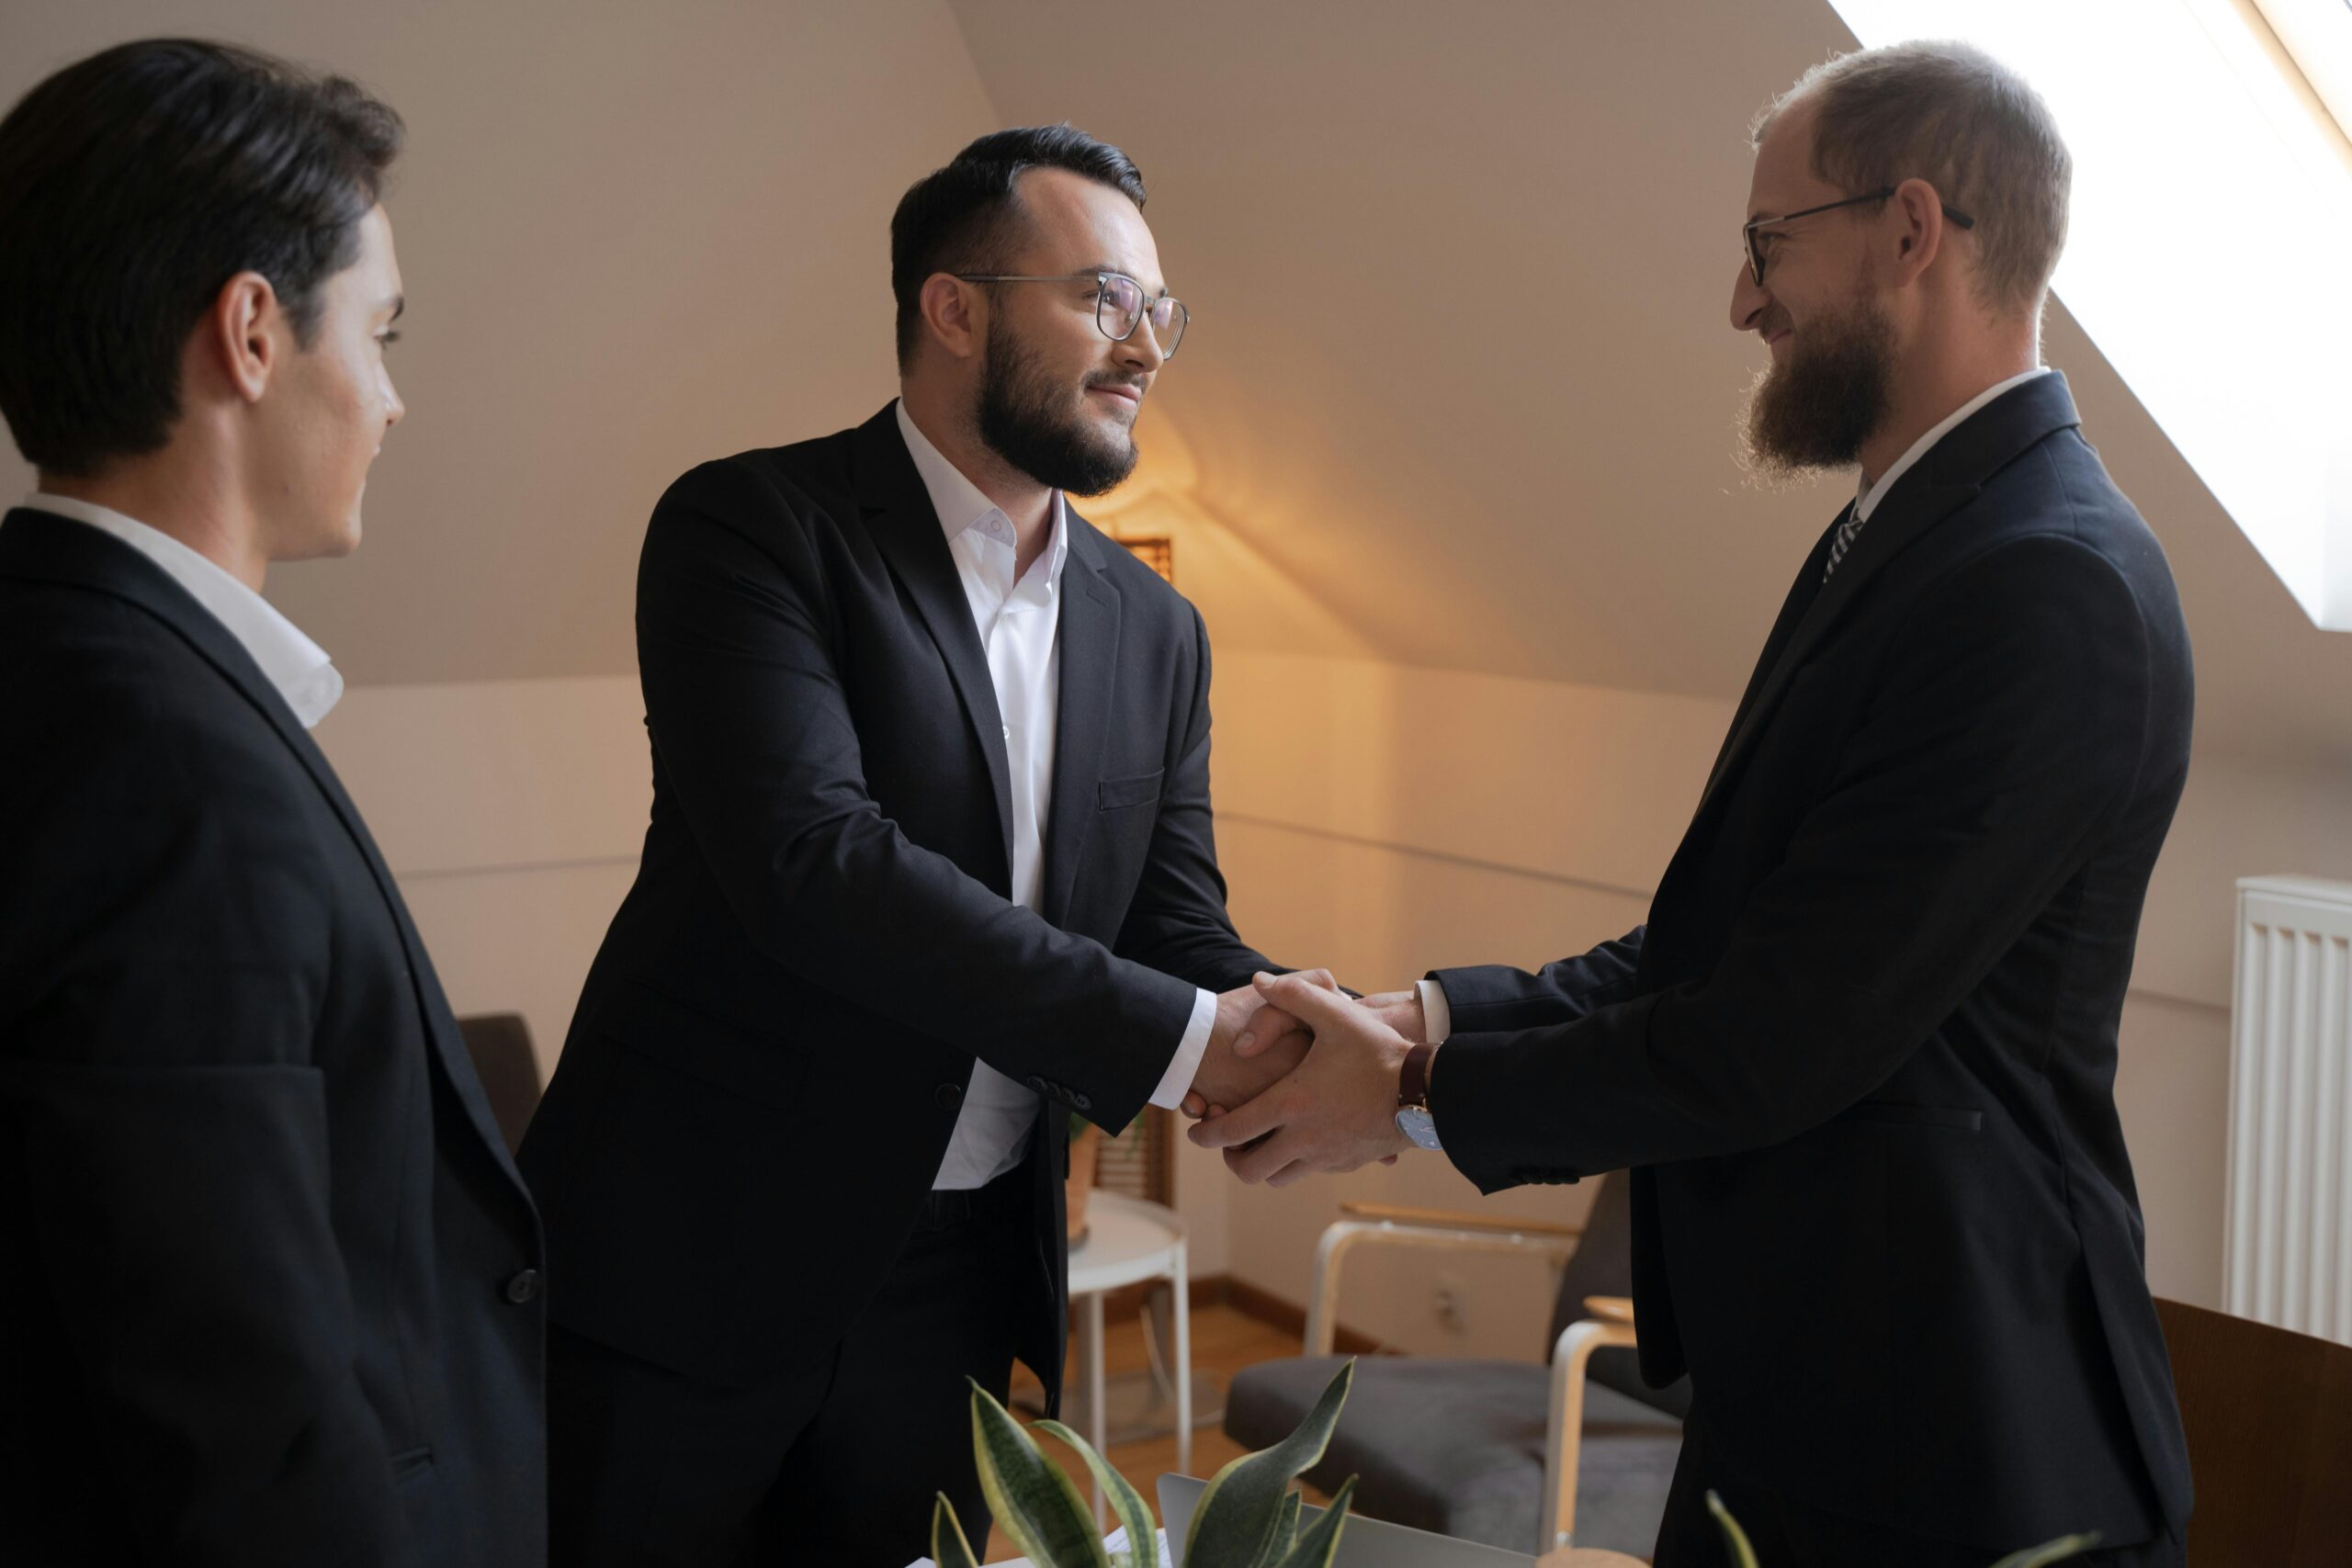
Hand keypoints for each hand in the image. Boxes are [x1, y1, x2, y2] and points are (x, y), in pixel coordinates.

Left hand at [1189, 971, 1415, 1185]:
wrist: (1427, 1092)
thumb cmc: (1378, 1053)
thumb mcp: (1336, 1015)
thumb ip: (1294, 994)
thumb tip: (1259, 980)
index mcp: (1291, 1105)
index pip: (1232, 1132)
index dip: (1206, 1134)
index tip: (1197, 1129)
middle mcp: (1303, 1138)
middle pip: (1249, 1169)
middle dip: (1231, 1158)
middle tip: (1229, 1141)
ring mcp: (1326, 1157)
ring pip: (1278, 1178)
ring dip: (1263, 1165)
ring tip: (1260, 1142)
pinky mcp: (1346, 1164)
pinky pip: (1309, 1173)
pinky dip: (1294, 1163)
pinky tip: (1299, 1139)